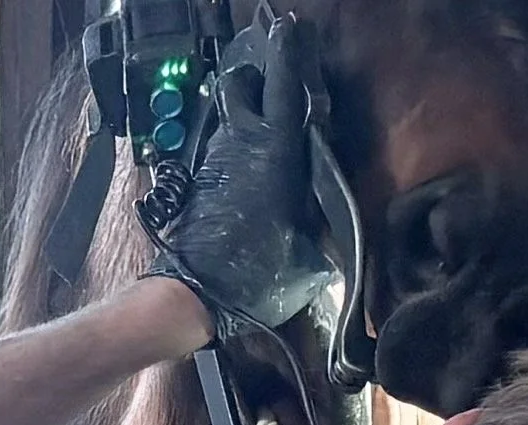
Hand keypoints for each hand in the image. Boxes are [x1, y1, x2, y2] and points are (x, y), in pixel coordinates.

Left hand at [144, 17, 332, 338]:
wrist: (197, 291)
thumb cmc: (257, 272)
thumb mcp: (307, 252)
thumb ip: (319, 222)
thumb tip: (330, 221)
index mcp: (275, 151)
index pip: (282, 84)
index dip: (288, 52)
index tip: (292, 29)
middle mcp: (242, 143)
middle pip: (241, 84)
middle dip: (254, 78)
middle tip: (270, 89)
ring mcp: (216, 156)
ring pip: (229, 116)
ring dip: (243, 116)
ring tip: (260, 133)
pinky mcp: (199, 176)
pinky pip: (221, 147)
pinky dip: (234, 149)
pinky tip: (245, 172)